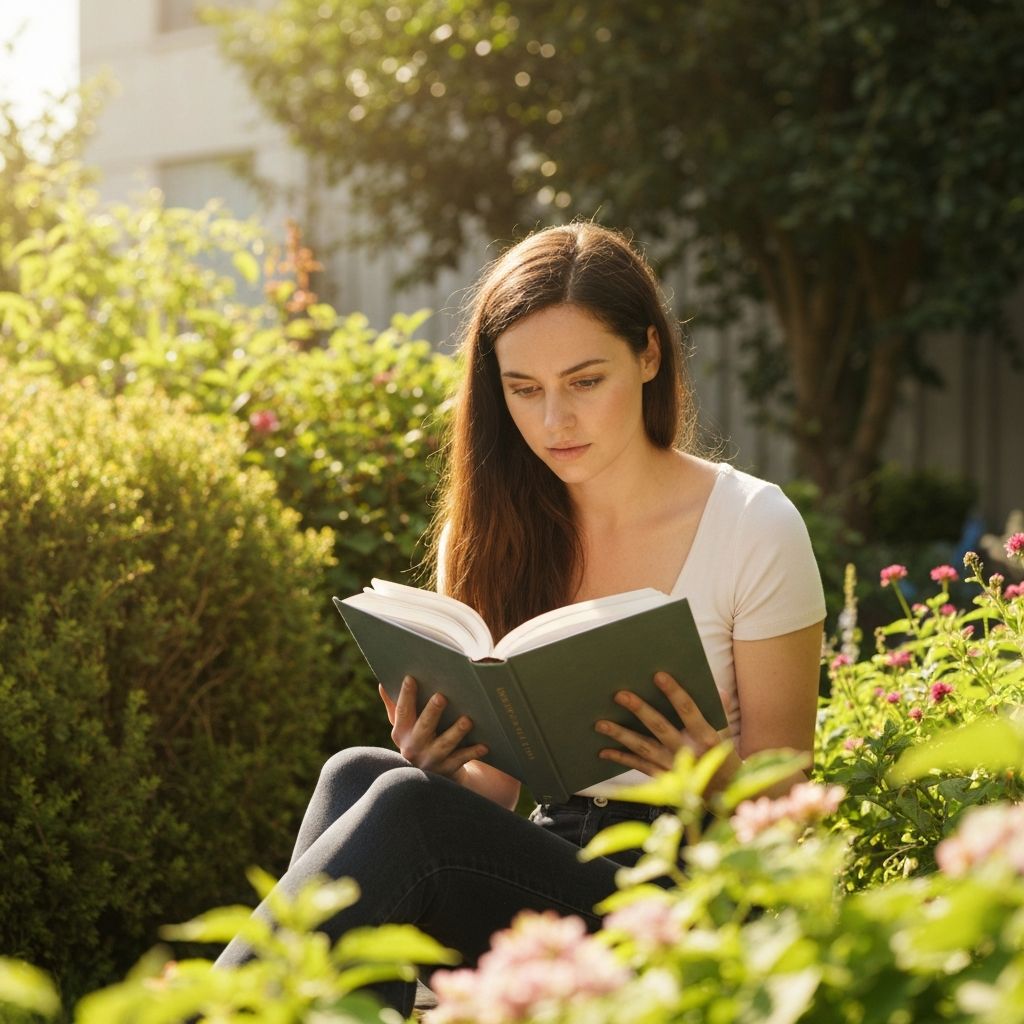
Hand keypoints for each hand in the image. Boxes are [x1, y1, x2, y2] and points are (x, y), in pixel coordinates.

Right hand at [379, 676, 487, 778]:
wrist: (429, 777)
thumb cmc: (417, 738)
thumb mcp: (403, 725)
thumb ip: (395, 706)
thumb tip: (382, 684)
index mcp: (401, 733)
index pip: (402, 711)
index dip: (405, 695)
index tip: (410, 678)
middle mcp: (413, 748)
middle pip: (423, 728)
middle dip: (432, 712)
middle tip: (441, 696)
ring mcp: (430, 760)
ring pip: (444, 745)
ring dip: (456, 732)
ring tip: (467, 720)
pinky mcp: (446, 770)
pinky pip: (461, 760)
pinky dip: (473, 753)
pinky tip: (484, 745)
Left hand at [595, 672, 739, 788]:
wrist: (722, 792)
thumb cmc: (722, 755)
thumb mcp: (725, 732)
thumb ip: (719, 708)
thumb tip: (715, 688)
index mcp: (706, 736)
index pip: (688, 710)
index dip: (674, 692)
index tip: (658, 675)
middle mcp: (687, 751)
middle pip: (660, 727)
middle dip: (639, 710)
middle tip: (620, 694)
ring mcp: (672, 766)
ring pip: (643, 747)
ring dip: (620, 735)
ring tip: (601, 724)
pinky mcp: (662, 778)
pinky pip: (638, 766)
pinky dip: (621, 759)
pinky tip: (604, 751)